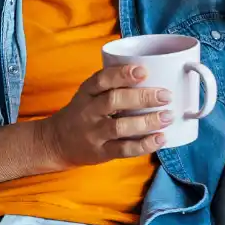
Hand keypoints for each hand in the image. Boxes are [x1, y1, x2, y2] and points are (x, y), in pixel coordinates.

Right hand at [37, 64, 172, 168]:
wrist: (57, 142)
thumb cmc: (82, 113)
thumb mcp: (88, 95)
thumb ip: (112, 86)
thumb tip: (153, 75)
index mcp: (86, 93)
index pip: (102, 80)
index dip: (122, 74)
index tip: (143, 71)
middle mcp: (88, 111)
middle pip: (114, 101)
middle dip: (142, 97)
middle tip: (165, 96)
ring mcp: (94, 133)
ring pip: (120, 127)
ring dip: (146, 122)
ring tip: (167, 117)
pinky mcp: (101, 152)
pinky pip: (123, 149)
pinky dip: (144, 145)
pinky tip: (160, 139)